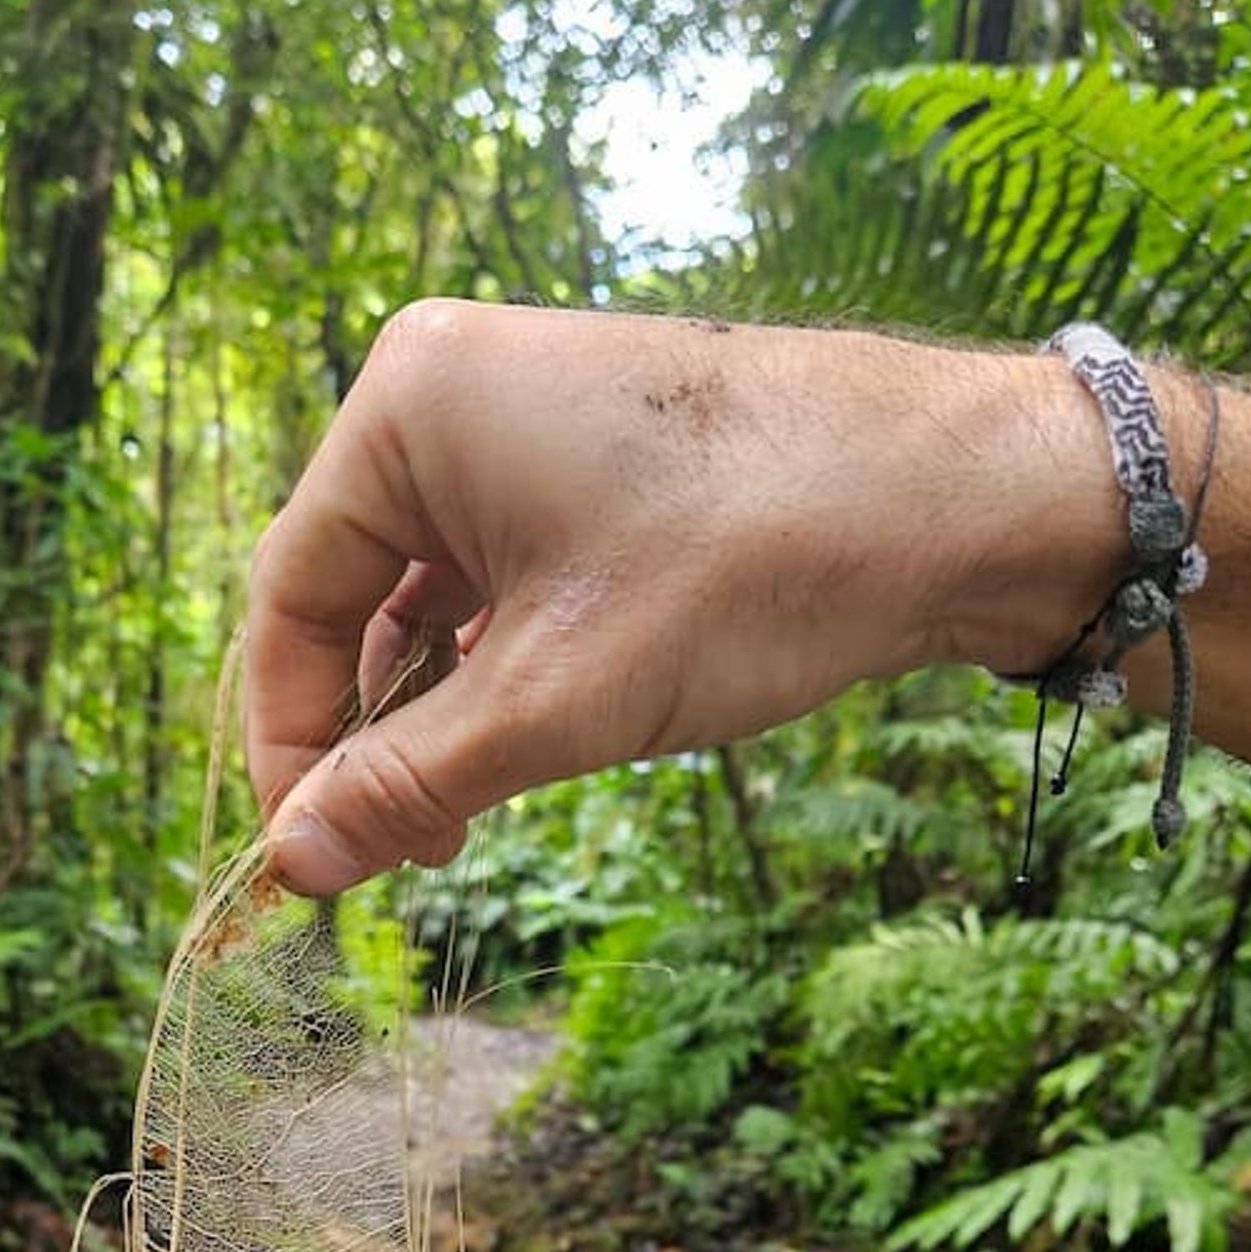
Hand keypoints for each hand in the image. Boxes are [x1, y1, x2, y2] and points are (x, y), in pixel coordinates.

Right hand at [243, 299, 1139, 890]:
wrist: (964, 496)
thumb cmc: (755, 564)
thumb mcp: (555, 700)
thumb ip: (406, 783)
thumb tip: (290, 865)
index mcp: (409, 405)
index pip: (291, 597)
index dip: (287, 741)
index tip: (304, 856)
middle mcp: (453, 386)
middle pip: (351, 593)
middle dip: (367, 735)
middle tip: (396, 856)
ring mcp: (529, 412)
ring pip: (429, 593)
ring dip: (435, 713)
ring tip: (463, 821)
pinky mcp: (595, 451)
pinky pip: (499, 571)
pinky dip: (497, 665)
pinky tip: (522, 742)